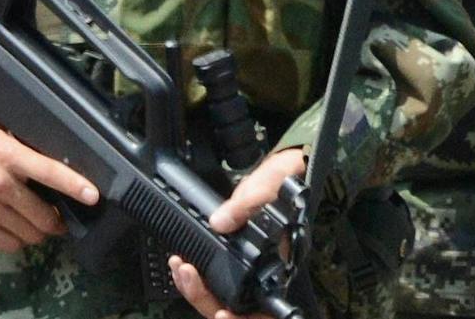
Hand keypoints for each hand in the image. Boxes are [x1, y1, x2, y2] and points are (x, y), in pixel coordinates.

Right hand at [0, 93, 99, 252]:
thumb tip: (46, 156)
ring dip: (38, 233)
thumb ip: (19, 146)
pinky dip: (18, 240)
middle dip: (57, 221)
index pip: (50, 173)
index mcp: (7, 154)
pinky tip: (16, 230)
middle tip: (59, 218)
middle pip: (43, 215)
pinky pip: (8, 243)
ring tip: (38, 226)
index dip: (75, 186)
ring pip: (29, 234)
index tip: (92, 195)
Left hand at [169, 146, 307, 318]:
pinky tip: (182, 263)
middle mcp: (266, 272)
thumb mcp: (277, 178)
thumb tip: (221, 221)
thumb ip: (254, 198)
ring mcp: (249, 268)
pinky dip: (195, 278)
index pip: (267, 310)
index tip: (223, 314)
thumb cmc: (293, 178)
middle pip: (237, 310)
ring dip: (196, 290)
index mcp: (283, 263)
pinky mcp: (232, 258)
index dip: (242, 318)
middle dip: (207, 300)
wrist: (292, 170)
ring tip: (181, 267)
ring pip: (221, 299)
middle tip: (188, 275)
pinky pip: (212, 281)